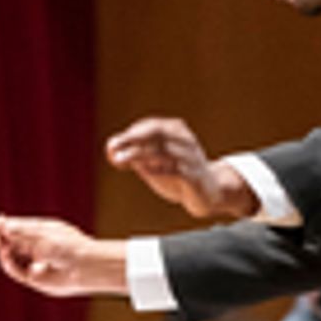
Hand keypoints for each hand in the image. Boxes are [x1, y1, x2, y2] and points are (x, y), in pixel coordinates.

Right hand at [0, 217, 126, 297]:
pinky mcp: (34, 278)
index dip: (3, 226)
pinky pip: (15, 270)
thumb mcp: (41, 233)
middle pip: (11, 242)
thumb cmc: (68, 244)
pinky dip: (8, 264)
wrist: (85, 266)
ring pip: (11, 256)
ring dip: (1, 250)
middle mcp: (37, 246)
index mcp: (41, 231)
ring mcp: (34, 262)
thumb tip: (0, 223)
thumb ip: (20, 230)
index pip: (17, 227)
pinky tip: (6, 255)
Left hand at [105, 117, 255, 218]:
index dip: (130, 134)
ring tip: (119, 160)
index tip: (112, 146)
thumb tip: (111, 148)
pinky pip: (176, 170)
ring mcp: (191, 158)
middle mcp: (185, 141)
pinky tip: (143, 171)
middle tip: (113, 146)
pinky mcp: (194, 177)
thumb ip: (136, 156)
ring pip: (164, 150)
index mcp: (178, 132)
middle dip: (132, 138)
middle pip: (157, 133)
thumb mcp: (155, 164)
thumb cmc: (178, 174)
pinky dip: (158, 170)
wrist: (210, 193)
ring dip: (139, 154)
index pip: (151, 127)